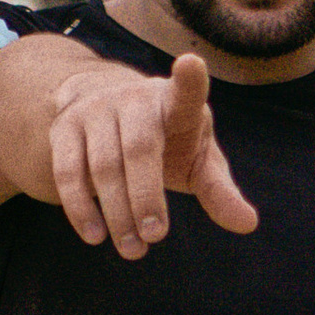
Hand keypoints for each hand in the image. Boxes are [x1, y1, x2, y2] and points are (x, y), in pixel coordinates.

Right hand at [49, 50, 257, 257]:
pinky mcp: (65, 126)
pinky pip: (68, 171)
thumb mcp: (196, 160)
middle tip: (154, 238)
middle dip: (146, 197)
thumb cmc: (166, 140)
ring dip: (116, 213)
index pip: (186, 91)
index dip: (189, 80)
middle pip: (139, 150)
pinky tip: (95, 235)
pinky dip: (80, 208)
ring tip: (132, 250)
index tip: (191, 65)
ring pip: (103, 166)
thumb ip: (219, 191)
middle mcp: (134, 99)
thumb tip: (249, 224)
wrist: (104, 107)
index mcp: (176, 103)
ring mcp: (96, 109)